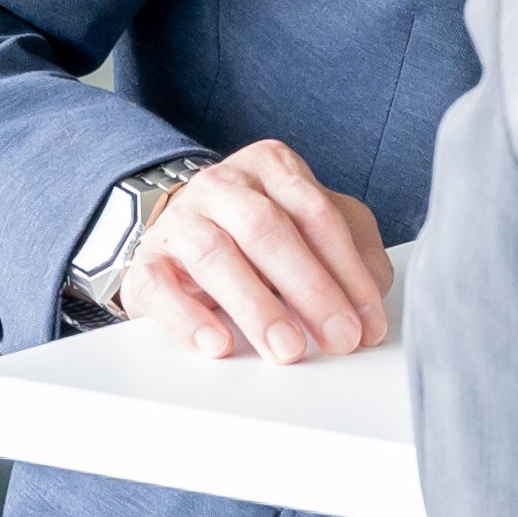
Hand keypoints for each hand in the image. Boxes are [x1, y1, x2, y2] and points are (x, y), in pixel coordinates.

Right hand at [123, 139, 393, 364]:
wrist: (181, 233)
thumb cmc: (259, 235)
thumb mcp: (314, 229)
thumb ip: (352, 250)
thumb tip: (372, 294)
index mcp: (272, 168)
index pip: (316, 214)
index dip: (347, 270)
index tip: (368, 320)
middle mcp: (222, 185)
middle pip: (267, 229)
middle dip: (310, 288)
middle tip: (338, 337)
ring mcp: (178, 221)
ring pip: (214, 255)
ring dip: (256, 307)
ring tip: (287, 348)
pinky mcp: (145, 263)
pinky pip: (159, 287)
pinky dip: (188, 319)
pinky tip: (218, 344)